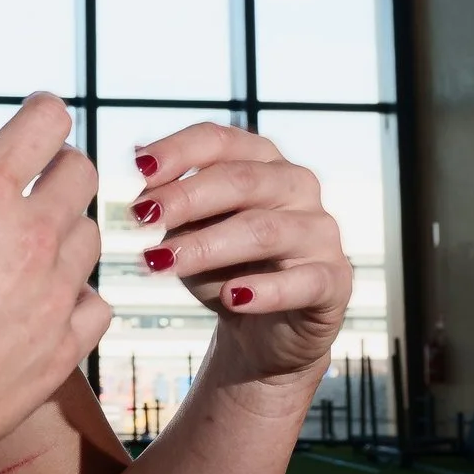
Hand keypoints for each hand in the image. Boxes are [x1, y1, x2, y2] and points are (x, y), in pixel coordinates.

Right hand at [0, 93, 109, 473]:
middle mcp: (32, 234)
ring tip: (27, 252)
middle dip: (58, 168)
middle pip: (81, 174)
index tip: (35, 121)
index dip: (42, 114)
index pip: (47, 123)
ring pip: (90, 239)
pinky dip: (76, 299)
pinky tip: (42, 306)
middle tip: (31, 185)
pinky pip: (96, 305)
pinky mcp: (63, 349)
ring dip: (66, 233)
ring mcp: (55, 294)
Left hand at [129, 124, 352, 389]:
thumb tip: (140, 164)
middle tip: (142, 218)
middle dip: (186, 197)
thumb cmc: (224, 269)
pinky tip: (232, 297)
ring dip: (208, 245)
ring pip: (264, 229)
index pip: (220, 140)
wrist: (262, 332)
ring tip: (162, 262)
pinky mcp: (334, 280)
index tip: (138, 170)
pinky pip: (304, 280)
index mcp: (261, 161)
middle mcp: (296, 186)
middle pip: (241, 180)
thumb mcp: (189, 232)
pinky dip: (266, 290)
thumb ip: (173, 203)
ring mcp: (320, 231)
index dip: (178, 150)